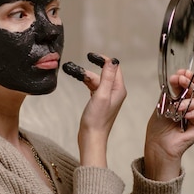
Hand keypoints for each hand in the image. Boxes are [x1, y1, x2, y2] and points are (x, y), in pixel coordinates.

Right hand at [62, 53, 126, 167]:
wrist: (91, 137)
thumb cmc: (96, 119)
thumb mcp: (101, 94)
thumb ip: (107, 77)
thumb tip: (112, 61)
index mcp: (119, 89)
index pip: (115, 68)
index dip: (104, 59)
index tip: (91, 55)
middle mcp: (115, 92)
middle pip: (105, 73)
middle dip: (92, 69)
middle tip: (78, 67)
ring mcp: (107, 97)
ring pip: (98, 80)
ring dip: (88, 76)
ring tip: (75, 73)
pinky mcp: (100, 102)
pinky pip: (94, 88)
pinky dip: (87, 83)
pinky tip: (80, 81)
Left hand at [144, 69, 193, 180]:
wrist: (158, 144)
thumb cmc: (158, 127)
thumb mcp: (161, 105)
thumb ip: (170, 92)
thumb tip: (175, 77)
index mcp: (179, 99)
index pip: (187, 84)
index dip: (186, 77)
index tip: (180, 72)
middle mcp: (189, 105)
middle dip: (188, 81)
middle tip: (181, 79)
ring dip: (187, 102)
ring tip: (177, 108)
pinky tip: (185, 115)